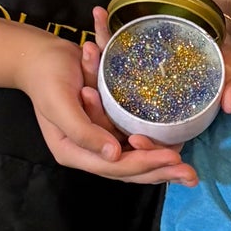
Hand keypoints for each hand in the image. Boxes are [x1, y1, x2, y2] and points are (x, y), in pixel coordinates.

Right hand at [18, 31, 196, 186]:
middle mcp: (88, 150)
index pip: (114, 166)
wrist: (40, 56)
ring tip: (187, 169)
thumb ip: (83, 132)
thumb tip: (113, 154)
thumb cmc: (47, 77)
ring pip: (134, 158)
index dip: (144, 164)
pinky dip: (153, 146)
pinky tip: (175, 148)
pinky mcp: (107, 125)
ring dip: (160, 163)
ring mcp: (98, 139)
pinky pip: (133, 142)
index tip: (172, 158)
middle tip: (191, 175)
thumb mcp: (60, 104)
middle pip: (128, 169)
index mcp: (73, 151)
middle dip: (160, 171)